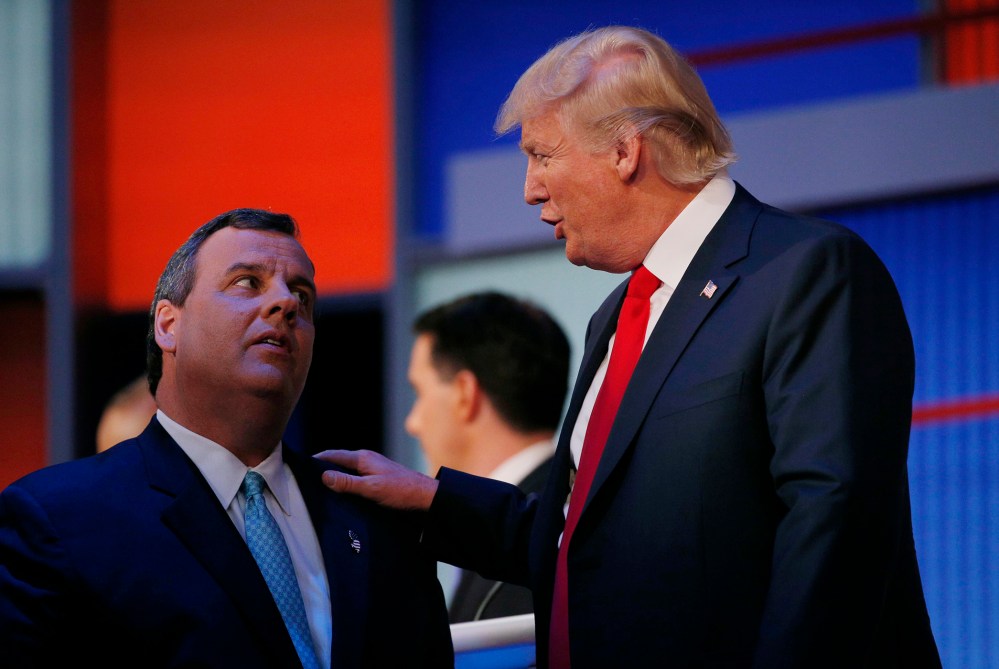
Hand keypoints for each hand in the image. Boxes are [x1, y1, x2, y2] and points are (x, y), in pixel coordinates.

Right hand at [314, 449, 438, 510]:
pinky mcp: (377, 476)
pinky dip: (345, 482)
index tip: (298, 467)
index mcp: (362, 458)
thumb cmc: (400, 491)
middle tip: (304, 480)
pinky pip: (355, 476)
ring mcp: (372, 467)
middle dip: (322, 468)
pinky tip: (341, 493)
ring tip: (319, 488)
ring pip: (346, 469)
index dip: (315, 460)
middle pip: (338, 461)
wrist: (425, 496)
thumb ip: (348, 483)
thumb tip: (323, 475)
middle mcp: (366, 459)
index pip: (332, 456)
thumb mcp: (371, 488)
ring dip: (334, 476)